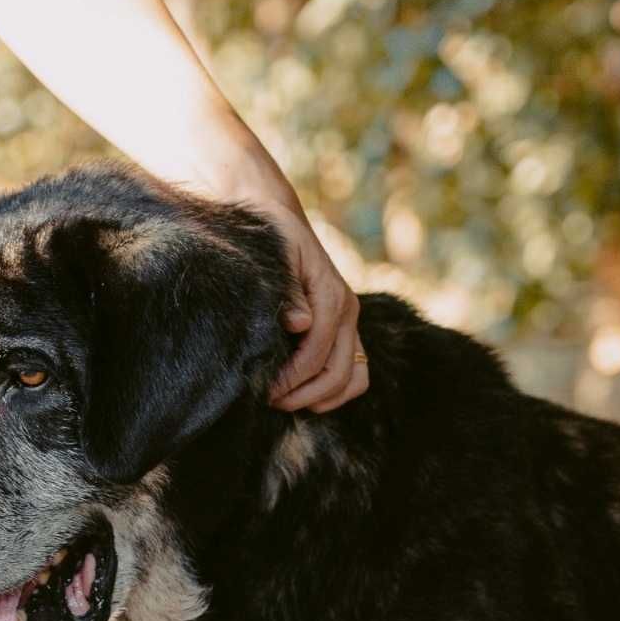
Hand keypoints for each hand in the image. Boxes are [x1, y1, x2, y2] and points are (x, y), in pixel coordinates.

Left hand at [256, 200, 367, 412]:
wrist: (278, 219)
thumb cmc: (270, 237)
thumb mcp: (276, 254)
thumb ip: (288, 291)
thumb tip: (300, 324)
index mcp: (332, 294)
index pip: (318, 350)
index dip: (292, 377)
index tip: (264, 390)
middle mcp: (347, 310)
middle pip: (338, 372)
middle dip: (303, 394)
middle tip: (270, 400)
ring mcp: (350, 322)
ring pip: (353, 378)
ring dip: (321, 398)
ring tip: (285, 401)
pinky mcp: (346, 331)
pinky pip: (355, 373)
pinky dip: (334, 392)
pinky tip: (304, 396)